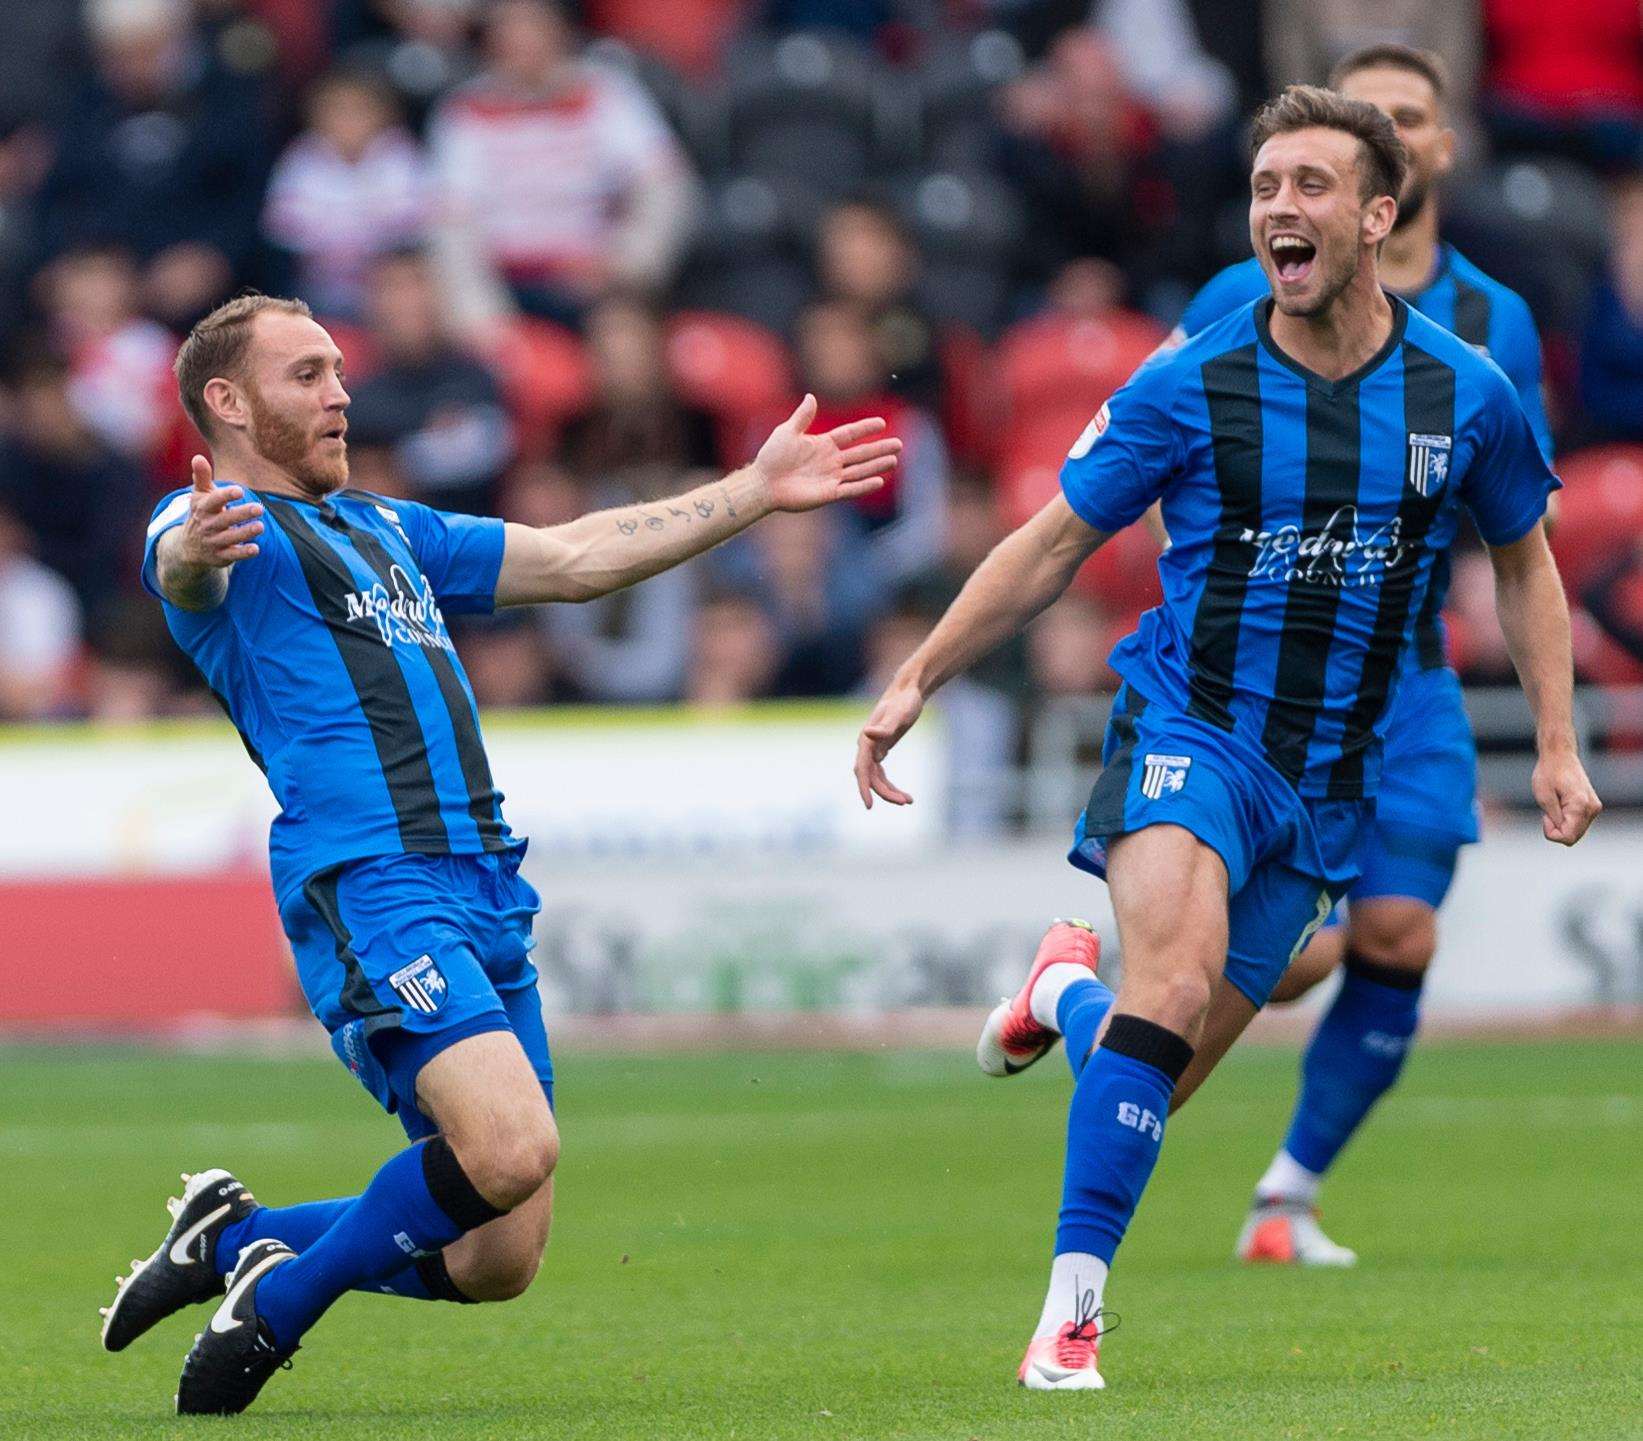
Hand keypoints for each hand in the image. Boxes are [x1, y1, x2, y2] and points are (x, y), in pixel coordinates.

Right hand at [175, 455, 263, 568]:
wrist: (189, 546)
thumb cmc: (201, 514)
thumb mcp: (200, 496)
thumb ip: (202, 477)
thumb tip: (198, 456)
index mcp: (203, 508)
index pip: (213, 501)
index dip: (225, 495)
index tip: (240, 490)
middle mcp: (207, 525)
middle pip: (225, 519)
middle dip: (242, 514)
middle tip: (260, 508)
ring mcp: (213, 541)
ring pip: (230, 537)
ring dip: (245, 532)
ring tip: (261, 526)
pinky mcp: (220, 556)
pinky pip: (232, 555)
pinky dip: (243, 553)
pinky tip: (256, 548)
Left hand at [752, 394, 901, 513]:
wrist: (763, 483)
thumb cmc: (772, 456)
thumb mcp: (787, 432)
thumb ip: (802, 417)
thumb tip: (811, 396)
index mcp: (823, 444)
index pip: (850, 434)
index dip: (865, 428)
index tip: (882, 423)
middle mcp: (831, 461)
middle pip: (861, 453)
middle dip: (879, 449)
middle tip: (899, 444)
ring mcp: (831, 477)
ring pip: (859, 470)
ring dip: (876, 466)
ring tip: (894, 460)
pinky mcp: (828, 493)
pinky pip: (850, 489)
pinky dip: (864, 486)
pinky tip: (878, 481)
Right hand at [854, 676, 924, 808]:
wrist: (907, 691)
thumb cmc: (904, 702)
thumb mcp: (898, 714)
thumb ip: (884, 727)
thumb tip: (866, 733)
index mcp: (866, 741)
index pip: (862, 770)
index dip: (864, 788)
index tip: (869, 806)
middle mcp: (866, 747)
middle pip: (870, 778)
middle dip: (885, 793)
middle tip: (905, 802)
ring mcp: (873, 749)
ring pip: (876, 779)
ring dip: (889, 792)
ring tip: (908, 801)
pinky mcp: (881, 749)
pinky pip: (881, 774)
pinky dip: (890, 785)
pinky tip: (905, 795)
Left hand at [1532, 747, 1601, 844]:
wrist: (1559, 755)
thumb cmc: (1548, 773)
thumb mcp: (1544, 797)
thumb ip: (1554, 819)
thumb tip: (1562, 834)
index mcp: (1581, 805)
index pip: (1568, 837)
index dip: (1551, 833)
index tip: (1545, 816)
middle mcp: (1592, 808)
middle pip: (1573, 837)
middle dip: (1557, 829)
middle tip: (1547, 812)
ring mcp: (1594, 807)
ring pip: (1576, 831)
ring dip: (1562, 824)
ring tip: (1555, 805)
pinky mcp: (1592, 806)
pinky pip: (1579, 823)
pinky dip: (1567, 820)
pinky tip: (1561, 806)